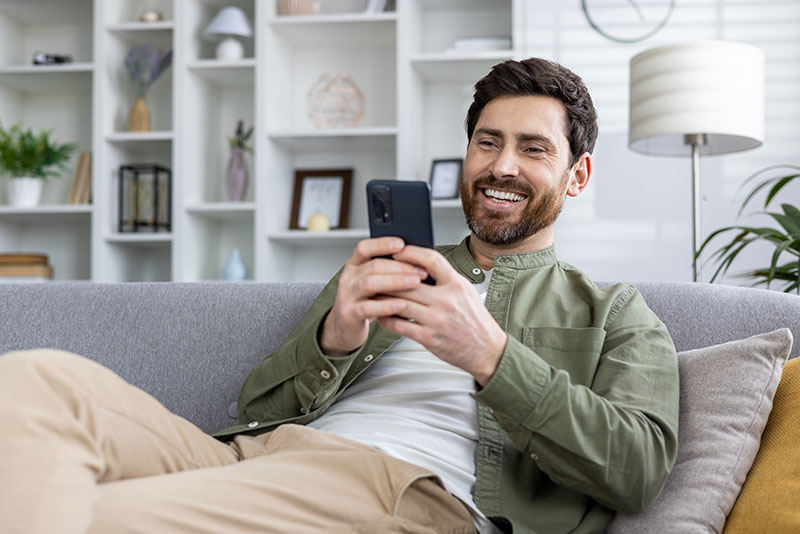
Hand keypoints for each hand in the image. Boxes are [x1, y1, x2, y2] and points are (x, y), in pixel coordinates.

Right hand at [319, 238, 427, 356]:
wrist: (346, 327)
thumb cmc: (366, 301)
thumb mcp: (373, 282)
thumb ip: (387, 271)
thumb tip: (416, 261)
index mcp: (354, 265)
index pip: (364, 248)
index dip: (382, 244)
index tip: (402, 244)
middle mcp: (348, 278)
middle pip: (373, 266)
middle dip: (400, 266)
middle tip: (421, 270)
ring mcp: (347, 296)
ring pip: (370, 284)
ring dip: (395, 282)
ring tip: (415, 283)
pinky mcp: (349, 314)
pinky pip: (368, 308)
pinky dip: (386, 305)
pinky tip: (401, 304)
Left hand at [377, 246, 507, 385]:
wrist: (487, 350)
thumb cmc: (475, 321)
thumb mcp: (466, 292)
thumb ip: (445, 279)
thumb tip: (419, 266)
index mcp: (457, 285)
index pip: (431, 259)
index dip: (411, 252)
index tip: (397, 251)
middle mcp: (447, 300)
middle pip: (408, 282)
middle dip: (389, 276)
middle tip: (376, 272)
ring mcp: (436, 320)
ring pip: (400, 303)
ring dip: (383, 297)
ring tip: (375, 292)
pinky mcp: (429, 338)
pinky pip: (400, 325)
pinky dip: (387, 318)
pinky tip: (382, 314)